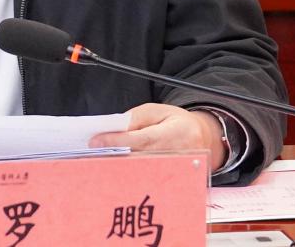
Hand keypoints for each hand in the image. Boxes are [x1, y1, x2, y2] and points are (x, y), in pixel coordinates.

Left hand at [87, 103, 226, 171]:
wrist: (203, 138)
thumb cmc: (176, 122)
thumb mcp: (156, 111)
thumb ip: (135, 119)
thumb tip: (114, 130)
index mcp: (176, 132)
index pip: (141, 138)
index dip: (116, 141)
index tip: (95, 141)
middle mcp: (179, 155)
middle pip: (140, 159)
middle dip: (113, 158)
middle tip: (90, 156)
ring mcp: (178, 172)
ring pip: (142, 173)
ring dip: (119, 171)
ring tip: (97, 166)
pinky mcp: (175, 183)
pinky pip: (149, 181)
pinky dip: (130, 179)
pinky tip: (114, 176)